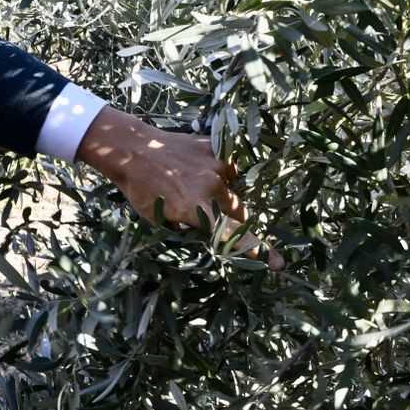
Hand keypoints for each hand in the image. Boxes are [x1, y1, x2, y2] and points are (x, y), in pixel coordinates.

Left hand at [74, 106, 278, 265]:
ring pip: (234, 190)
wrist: (132, 149)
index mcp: (194, 208)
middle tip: (224, 221)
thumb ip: (189, 226)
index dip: (255, 249)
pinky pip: (228, 168)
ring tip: (195, 187)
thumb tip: (210, 232)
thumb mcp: (159, 220)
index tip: (276, 261)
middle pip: (240, 212)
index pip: (233, 234)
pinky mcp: (215, 148)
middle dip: (238, 222)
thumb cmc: (140, 189)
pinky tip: (199, 171)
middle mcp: (210, 187)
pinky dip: (219, 174)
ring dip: (223, 196)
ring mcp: (215, 165)